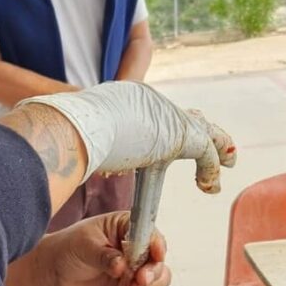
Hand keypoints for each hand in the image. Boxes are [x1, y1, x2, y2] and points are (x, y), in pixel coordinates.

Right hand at [17, 82, 236, 192]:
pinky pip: (206, 153)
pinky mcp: (183, 134)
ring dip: (217, 149)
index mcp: (123, 99)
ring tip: (230, 160)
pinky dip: (212, 169)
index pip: (151, 107)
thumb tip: (55, 154)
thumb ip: (77, 148)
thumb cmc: (63, 136)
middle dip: (199, 127)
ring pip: (202, 131)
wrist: (75, 127)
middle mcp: (148, 100)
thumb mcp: (73, 140)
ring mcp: (167, 114)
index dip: (164, 116)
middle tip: (211, 136)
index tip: (167, 121)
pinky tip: (211, 186)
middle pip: (182, 115)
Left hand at [47, 211, 170, 285]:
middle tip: (140, 281)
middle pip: (158, 259)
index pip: (149, 234)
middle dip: (154, 272)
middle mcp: (137, 248)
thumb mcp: (84, 246)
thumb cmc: (70, 249)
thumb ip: (104, 256)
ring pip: (160, 278)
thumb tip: (121, 266)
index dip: (157, 245)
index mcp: (126, 228)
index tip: (157, 256)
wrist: (57, 273)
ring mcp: (136, 270)